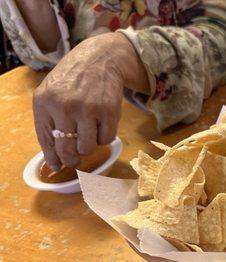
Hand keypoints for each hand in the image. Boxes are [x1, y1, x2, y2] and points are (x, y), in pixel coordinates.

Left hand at [33, 32, 147, 169]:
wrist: (99, 59)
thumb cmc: (73, 80)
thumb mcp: (51, 95)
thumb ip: (49, 122)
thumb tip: (55, 160)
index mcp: (44, 102)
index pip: (46, 140)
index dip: (53, 158)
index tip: (58, 166)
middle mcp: (64, 106)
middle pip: (67, 149)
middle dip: (71, 159)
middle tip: (75, 160)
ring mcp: (88, 109)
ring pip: (88, 148)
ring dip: (89, 146)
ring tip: (89, 134)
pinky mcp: (109, 112)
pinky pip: (106, 140)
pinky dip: (104, 137)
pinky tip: (101, 125)